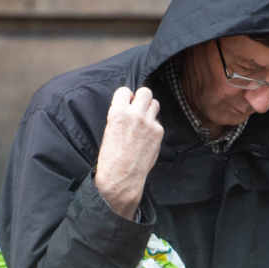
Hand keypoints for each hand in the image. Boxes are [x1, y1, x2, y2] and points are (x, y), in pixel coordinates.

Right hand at [95, 87, 163, 219]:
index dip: (126, 97)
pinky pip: (158, 121)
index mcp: (117, 112)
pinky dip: (153, 125)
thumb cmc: (111, 156)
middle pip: (145, 92)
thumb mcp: (109, 129)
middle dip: (142, 97)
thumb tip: (130, 105)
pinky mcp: (158, 132)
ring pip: (155, 103)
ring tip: (144, 120)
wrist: (121, 177)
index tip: (127, 103)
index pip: (125, 90)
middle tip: (139, 107)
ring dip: (150, 109)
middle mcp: (134, 114)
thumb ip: (121, 115)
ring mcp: (149, 123)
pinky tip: (147, 136)